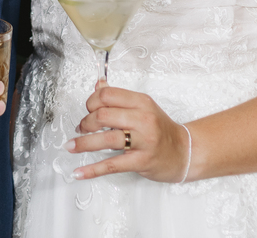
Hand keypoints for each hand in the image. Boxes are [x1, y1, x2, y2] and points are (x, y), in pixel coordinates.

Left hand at [69, 80, 189, 182]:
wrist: (185, 152)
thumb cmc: (161, 130)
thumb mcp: (143, 107)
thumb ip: (119, 98)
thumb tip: (98, 84)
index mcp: (141, 102)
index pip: (107, 95)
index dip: (91, 102)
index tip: (87, 110)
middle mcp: (143, 119)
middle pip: (103, 115)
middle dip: (86, 122)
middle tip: (81, 129)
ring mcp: (143, 141)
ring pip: (106, 139)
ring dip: (84, 143)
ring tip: (72, 145)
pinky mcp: (141, 161)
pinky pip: (112, 165)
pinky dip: (93, 169)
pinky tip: (80, 172)